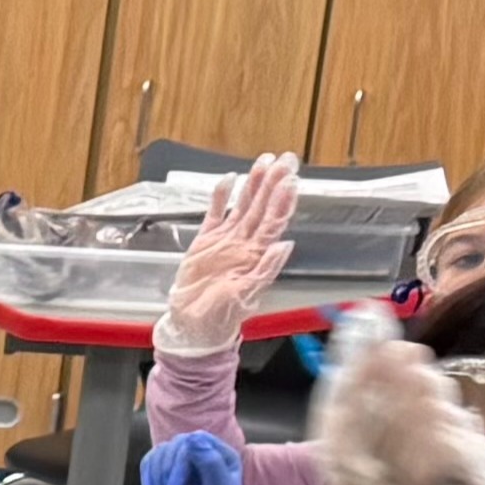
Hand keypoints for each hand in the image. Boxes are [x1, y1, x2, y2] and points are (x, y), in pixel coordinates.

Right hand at [160, 151, 300, 356]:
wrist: (193, 325)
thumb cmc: (222, 316)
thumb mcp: (248, 295)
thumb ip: (266, 269)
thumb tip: (285, 245)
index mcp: (257, 255)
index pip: (274, 221)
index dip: (283, 200)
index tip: (291, 179)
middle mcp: (245, 243)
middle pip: (262, 207)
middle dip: (274, 182)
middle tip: (284, 160)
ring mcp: (226, 241)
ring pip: (243, 205)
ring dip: (254, 184)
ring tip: (264, 161)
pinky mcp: (205, 242)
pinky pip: (215, 214)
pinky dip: (221, 197)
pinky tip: (229, 179)